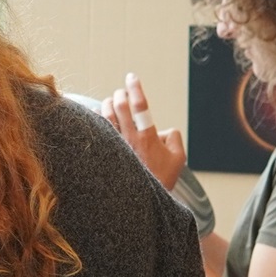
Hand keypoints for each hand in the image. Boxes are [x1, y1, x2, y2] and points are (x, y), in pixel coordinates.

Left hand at [103, 73, 185, 191]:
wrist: (142, 200)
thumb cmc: (161, 179)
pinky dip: (97, 119)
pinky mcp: (106, 152)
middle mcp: (128, 139)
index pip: (140, 105)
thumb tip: (162, 130)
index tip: (132, 77)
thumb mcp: (179, 157)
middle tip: (123, 93)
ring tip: (112, 102)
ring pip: (105, 115)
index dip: (136, 88)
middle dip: (121, 94)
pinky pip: (97, 130)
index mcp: (147, 137)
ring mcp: (115, 146)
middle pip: (119, 106)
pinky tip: (98, 115)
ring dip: (108, 104)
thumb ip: (173, 137)